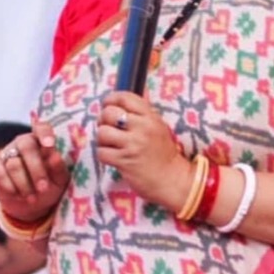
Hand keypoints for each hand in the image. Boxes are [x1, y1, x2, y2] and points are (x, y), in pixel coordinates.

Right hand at [0, 121, 70, 221]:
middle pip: (27, 147)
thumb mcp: (59, 179)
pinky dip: (11, 188)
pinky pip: (0, 175)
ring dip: (25, 184)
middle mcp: (24, 142)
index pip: (42, 128)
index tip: (50, 145)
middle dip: (36, 170)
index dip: (44, 133)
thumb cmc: (50, 186)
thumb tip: (55, 157)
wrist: (31, 204)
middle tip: (43, 188)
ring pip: (14, 164)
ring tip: (33, 198)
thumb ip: (58, 168)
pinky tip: (19, 196)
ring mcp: (7, 153)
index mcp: (42, 140)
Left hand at [95, 91, 192, 212]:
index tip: (107, 105)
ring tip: (110, 145)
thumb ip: (143, 112)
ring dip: (102, 139)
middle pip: (109, 113)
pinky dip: (103, 155)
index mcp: (151, 117)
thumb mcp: (158, 126)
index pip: (125, 97)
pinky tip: (112, 157)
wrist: (171, 179)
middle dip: (103, 120)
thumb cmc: (163, 153)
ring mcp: (133, 144)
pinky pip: (101, 152)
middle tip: (108, 129)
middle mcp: (142, 128)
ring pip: (102, 132)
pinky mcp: (125, 161)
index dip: (111, 99)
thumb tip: (133, 94)